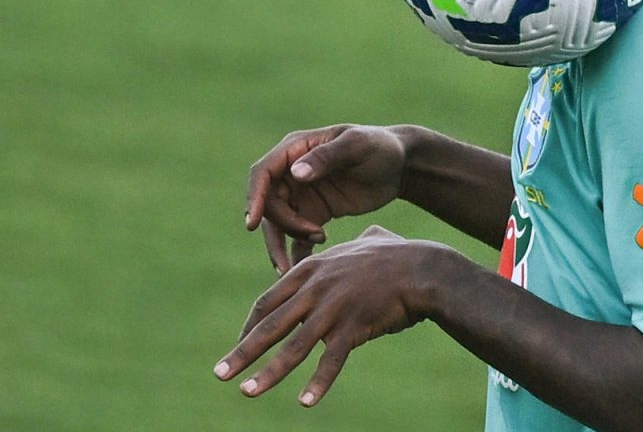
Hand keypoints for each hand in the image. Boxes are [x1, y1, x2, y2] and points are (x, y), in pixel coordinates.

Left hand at [213, 225, 447, 407]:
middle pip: (269, 325)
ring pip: (292, 347)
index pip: (268, 302)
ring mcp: (332, 308)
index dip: (250, 326)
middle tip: (219, 373)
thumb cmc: (399, 256)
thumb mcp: (369, 242)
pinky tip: (305, 402)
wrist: (424, 268)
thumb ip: (356, 245)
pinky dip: (318, 383)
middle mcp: (314, 289)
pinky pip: (331, 360)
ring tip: (246, 392)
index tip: (239, 343)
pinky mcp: (353, 326)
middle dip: (242, 351)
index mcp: (311, 270)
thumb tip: (366, 239)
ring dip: (267, 373)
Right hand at [244, 125, 409, 272]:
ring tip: (299, 267)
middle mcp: (291, 173)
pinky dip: (296, 255)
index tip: (252, 223)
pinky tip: (307, 271)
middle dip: (283, 226)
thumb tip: (295, 175)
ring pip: (278, 225)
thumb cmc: (379, 146)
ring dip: (284, 246)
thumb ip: (326, 157)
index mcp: (295, 149)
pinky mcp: (313, 214)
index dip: (254, 197)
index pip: (263, 174)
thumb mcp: (356, 146)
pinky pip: (295, 238)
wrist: (401, 166)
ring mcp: (301, 195)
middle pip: (269, 205)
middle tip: (315, 238)